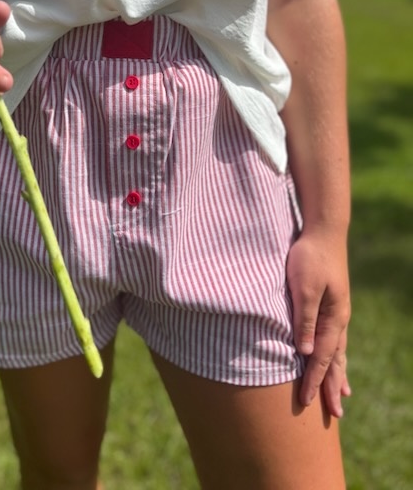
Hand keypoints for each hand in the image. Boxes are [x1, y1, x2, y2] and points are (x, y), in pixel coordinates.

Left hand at [287, 230, 350, 417]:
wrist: (322, 231)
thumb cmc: (309, 257)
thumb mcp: (304, 287)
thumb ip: (305, 318)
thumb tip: (304, 351)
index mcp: (333, 318)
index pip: (321, 357)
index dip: (313, 380)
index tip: (306, 403)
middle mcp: (338, 319)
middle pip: (335, 360)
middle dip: (332, 387)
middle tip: (334, 414)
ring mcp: (337, 311)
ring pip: (338, 351)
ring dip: (337, 374)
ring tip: (342, 395)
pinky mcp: (331, 303)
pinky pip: (335, 338)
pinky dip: (335, 355)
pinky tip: (334, 357)